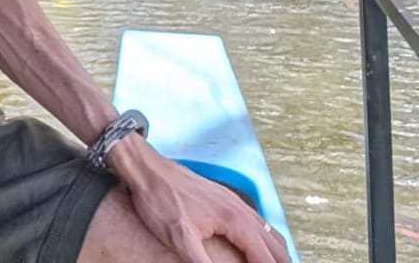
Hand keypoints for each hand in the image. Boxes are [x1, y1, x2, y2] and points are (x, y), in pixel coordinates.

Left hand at [111, 137, 290, 262]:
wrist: (146, 168)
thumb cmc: (159, 200)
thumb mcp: (180, 239)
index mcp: (236, 221)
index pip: (266, 259)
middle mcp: (241, 210)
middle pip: (276, 246)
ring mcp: (234, 201)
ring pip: (268, 231)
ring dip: (276, 253)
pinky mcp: (224, 198)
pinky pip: (256, 221)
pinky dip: (265, 238)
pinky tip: (256, 245)